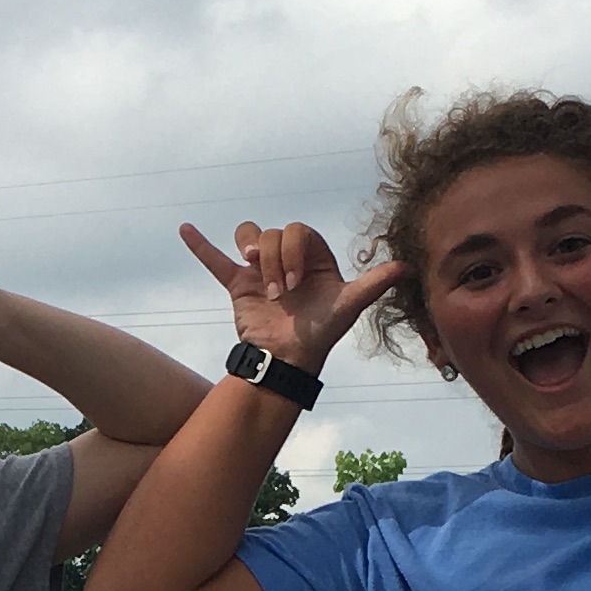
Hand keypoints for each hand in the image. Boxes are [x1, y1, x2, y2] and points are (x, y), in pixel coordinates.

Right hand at [177, 218, 403, 370]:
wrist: (286, 361)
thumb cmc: (319, 335)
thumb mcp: (347, 307)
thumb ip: (372, 285)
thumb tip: (406, 267)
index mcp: (312, 258)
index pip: (298, 232)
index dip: (294, 250)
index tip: (297, 282)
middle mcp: (285, 259)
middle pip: (271, 233)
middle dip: (275, 259)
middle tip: (281, 292)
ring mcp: (259, 270)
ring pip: (248, 237)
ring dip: (252, 254)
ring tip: (252, 271)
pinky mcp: (237, 286)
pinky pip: (215, 261)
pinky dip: (200, 245)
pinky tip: (185, 229)